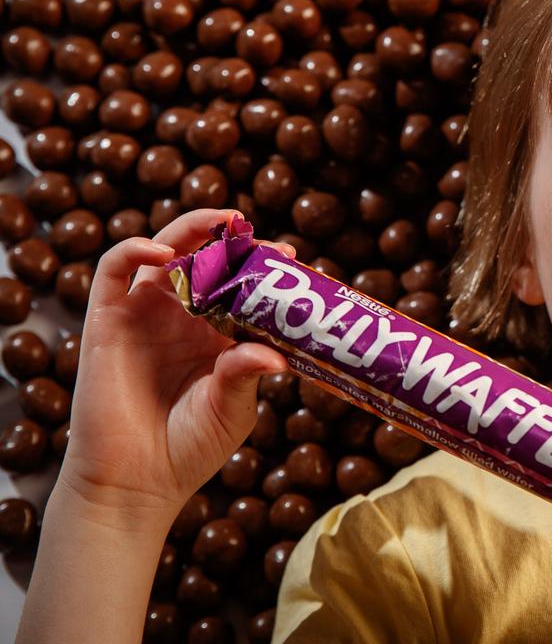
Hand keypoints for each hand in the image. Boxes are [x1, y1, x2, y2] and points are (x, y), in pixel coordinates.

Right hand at [57, 208, 292, 523]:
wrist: (135, 483)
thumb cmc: (189, 449)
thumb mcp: (232, 409)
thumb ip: (246, 375)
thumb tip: (277, 356)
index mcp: (217, 334)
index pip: (241, 284)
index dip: (262, 266)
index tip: (290, 258)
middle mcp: (181, 318)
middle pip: (204, 258)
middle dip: (230, 238)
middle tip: (255, 231)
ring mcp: (143, 315)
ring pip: (163, 251)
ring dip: (191, 230)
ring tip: (221, 224)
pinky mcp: (107, 321)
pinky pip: (113, 271)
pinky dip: (134, 249)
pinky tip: (163, 252)